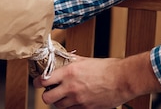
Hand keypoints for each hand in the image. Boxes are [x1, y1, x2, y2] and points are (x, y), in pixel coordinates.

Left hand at [32, 53, 160, 108]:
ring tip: (62, 95)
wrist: (123, 79)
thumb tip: (62, 57)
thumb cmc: (107, 68)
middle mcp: (71, 87)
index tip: (37, 82)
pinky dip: (70, 106)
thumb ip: (71, 60)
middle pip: (47, 98)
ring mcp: (78, 99)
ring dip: (58, 101)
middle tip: (49, 91)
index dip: (37, 82)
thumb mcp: (85, 60)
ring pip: (58, 106)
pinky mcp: (86, 108)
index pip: (43, 80)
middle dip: (46, 95)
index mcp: (68, 72)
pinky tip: (74, 100)